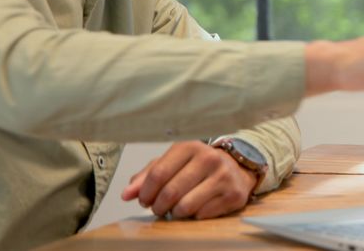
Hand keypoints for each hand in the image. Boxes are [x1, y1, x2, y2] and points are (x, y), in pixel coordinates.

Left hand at [121, 141, 256, 219]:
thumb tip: (126, 194)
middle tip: (158, 208)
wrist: (237, 167)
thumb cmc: (198, 166)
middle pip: (170, 192)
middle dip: (158, 206)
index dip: (145, 192)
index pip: (158, 173)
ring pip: (185, 206)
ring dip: (175, 212)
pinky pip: (202, 214)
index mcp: (189, 147)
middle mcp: (208, 158)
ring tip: (176, 208)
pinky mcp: (234, 194)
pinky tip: (196, 207)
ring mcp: (223, 176)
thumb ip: (147, 176)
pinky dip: (194, 216)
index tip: (144, 200)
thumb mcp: (173, 163)